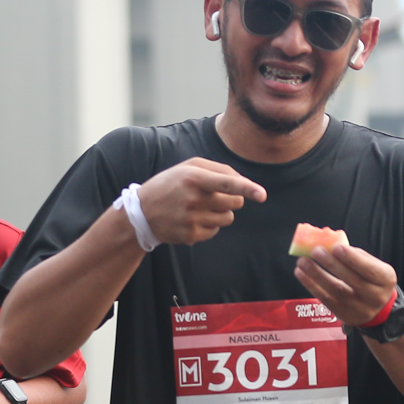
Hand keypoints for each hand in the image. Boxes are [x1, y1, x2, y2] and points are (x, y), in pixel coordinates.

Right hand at [135, 158, 268, 245]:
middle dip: (233, 199)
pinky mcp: (191, 235)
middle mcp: (194, 199)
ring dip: (222, 213)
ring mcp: (192, 219)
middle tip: (216, 196)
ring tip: (202, 208)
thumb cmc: (170, 185)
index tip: (262, 195)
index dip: (247, 188)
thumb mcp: (188, 168)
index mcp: (194, 177)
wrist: (141, 213)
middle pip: (235, 202)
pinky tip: (193, 220)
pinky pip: (216, 231)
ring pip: (228, 218)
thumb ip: (218, 169)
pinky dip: (210, 225)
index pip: (227, 183)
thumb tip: (243, 182)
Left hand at [294, 236, 398, 326]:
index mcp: (385, 279)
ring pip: (336, 291)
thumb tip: (332, 245)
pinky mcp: (344, 315)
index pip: (369, 269)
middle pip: (352, 280)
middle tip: (316, 251)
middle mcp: (375, 296)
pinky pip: (326, 300)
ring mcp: (359, 309)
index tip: (336, 247)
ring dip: (316, 275)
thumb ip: (356, 256)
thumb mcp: (373, 266)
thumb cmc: (371, 279)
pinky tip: (300, 273)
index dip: (352, 259)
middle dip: (332, 264)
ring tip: (302, 261)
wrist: (377, 309)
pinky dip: (311, 286)